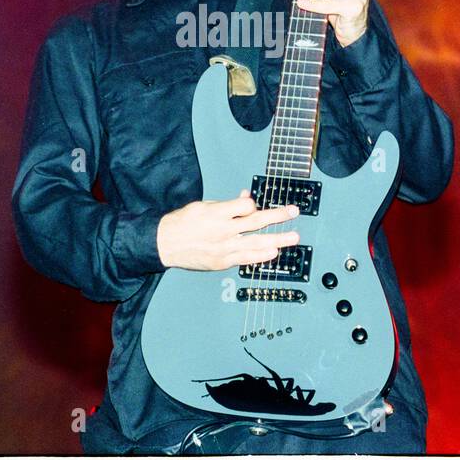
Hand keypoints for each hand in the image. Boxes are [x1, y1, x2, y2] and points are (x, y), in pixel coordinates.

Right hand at [157, 189, 299, 270]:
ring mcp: (224, 248)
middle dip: (278, 216)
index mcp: (217, 213)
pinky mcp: (222, 261)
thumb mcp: (204, 205)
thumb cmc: (183, 222)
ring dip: (278, 239)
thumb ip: (227, 204)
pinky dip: (261, 256)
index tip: (252, 205)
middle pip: (256, 222)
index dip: (252, 204)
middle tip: (294, 212)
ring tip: (294, 237)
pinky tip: (274, 253)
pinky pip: (246, 259)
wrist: (165, 244)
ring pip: (256, 242)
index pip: (246, 206)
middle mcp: (223, 230)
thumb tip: (246, 198)